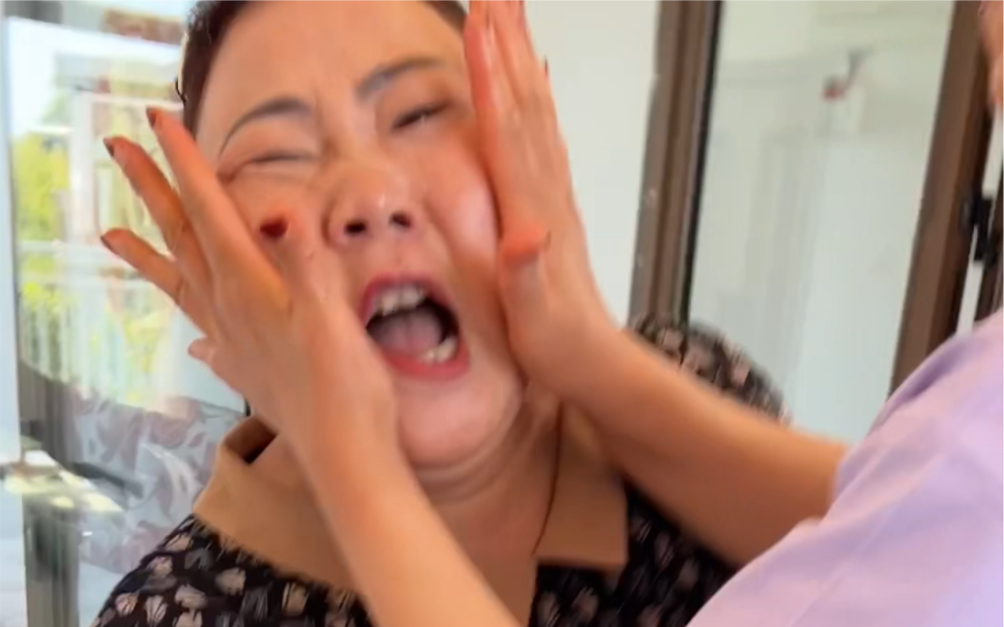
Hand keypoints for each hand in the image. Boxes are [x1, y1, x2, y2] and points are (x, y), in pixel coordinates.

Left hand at [99, 109, 395, 459]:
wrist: (347, 457)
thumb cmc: (347, 388)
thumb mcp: (332, 318)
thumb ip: (304, 264)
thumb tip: (279, 213)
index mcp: (252, 289)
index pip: (213, 214)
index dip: (189, 166)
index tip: (162, 122)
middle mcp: (232, 312)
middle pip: (184, 240)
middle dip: (153, 191)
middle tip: (120, 150)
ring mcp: (236, 345)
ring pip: (182, 288)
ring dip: (148, 257)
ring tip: (111, 236)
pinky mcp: (249, 374)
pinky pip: (210, 341)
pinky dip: (197, 329)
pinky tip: (196, 340)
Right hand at [464, 1, 619, 398]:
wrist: (599, 364)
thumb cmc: (559, 346)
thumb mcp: (536, 322)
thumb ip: (527, 277)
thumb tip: (525, 236)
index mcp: (532, 211)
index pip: (508, 131)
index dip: (492, 78)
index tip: (479, 26)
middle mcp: (546, 192)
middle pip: (526, 104)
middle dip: (509, 46)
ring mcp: (554, 195)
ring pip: (537, 111)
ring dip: (523, 60)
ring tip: (509, 16)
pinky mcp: (554, 205)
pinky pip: (545, 137)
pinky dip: (538, 100)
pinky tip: (536, 80)